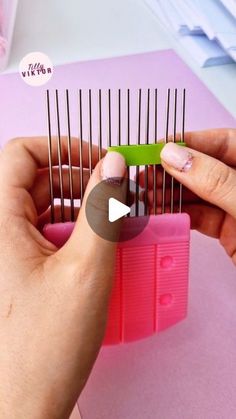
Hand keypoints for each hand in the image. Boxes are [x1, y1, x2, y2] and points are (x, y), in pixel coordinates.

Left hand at [0, 137, 125, 418]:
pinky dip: (72, 231)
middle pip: (37, 181)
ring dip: (80, 208)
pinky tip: (96, 247)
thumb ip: (103, 211)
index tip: (97, 161)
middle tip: (115, 195)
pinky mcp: (16, 268)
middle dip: (80, 181)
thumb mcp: (86, 270)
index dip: (61, 148)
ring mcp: (5, 251)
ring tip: (111, 223)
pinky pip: (45, 233)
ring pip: (43, 207)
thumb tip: (112, 167)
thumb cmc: (40, 350)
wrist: (21, 404)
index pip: (21, 155)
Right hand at [139, 128, 235, 264]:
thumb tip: (176, 157)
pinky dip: (180, 216)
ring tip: (146, 194)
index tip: (160, 146)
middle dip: (176, 169)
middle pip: (207, 167)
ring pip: (200, 194)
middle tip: (146, 173)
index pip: (226, 141)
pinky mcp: (231, 232)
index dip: (192, 141)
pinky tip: (162, 213)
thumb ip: (216, 180)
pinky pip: (200, 218)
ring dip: (172, 193)